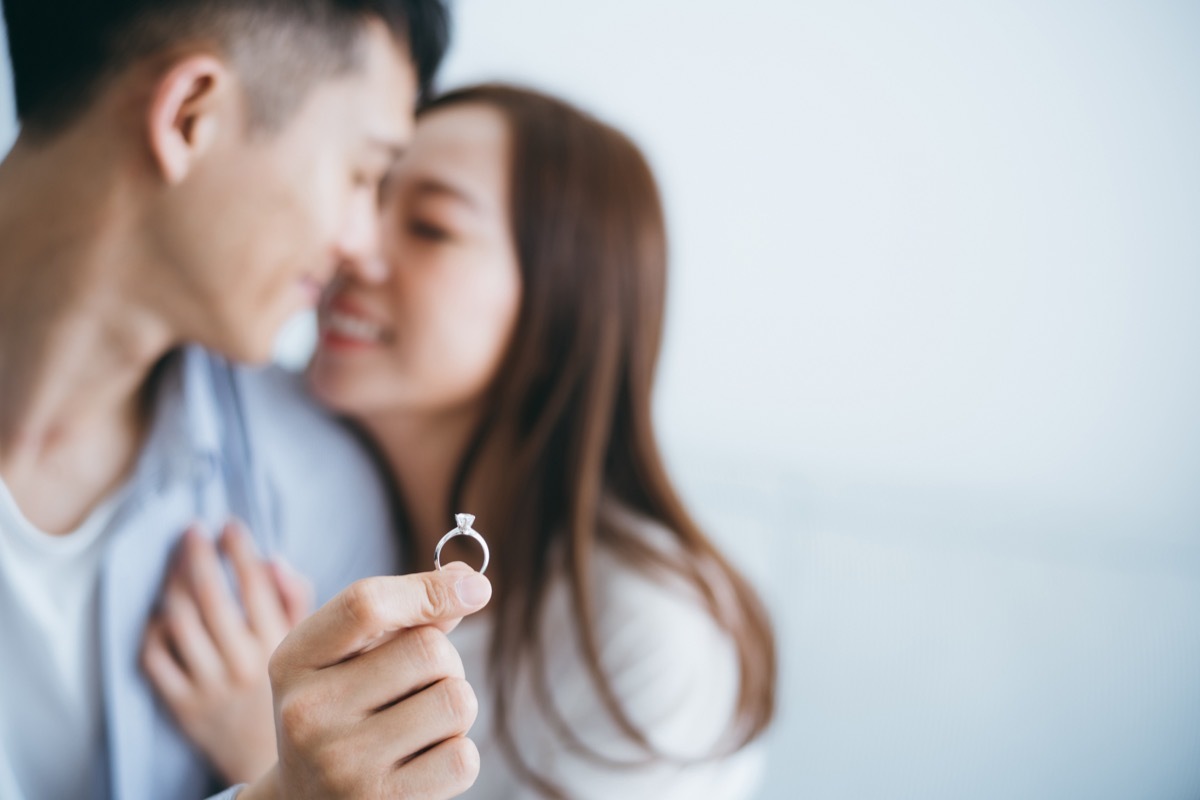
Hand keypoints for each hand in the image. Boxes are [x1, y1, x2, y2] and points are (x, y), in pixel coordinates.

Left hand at [141, 522, 312, 784]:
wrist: (285, 771)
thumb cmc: (303, 694)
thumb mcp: (318, 649)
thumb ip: (298, 602)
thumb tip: (272, 560)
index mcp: (283, 646)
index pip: (256, 583)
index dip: (239, 548)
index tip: (230, 525)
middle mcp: (245, 663)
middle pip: (210, 596)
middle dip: (197, 556)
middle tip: (191, 532)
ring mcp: (211, 686)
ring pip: (179, 622)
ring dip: (172, 584)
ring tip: (176, 564)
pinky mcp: (184, 708)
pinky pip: (156, 660)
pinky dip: (153, 631)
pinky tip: (161, 614)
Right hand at [238, 562, 492, 799]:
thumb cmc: (343, 712)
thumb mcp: (349, 658)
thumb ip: (404, 615)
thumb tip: (469, 581)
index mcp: (294, 661)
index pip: (366, 604)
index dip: (431, 589)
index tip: (476, 587)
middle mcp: (308, 712)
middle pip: (429, 650)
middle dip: (446, 661)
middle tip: (421, 687)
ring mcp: (343, 763)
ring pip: (456, 701)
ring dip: (455, 708)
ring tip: (421, 725)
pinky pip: (464, 757)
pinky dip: (458, 755)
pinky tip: (421, 763)